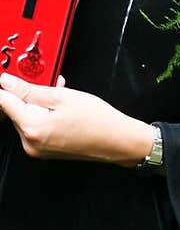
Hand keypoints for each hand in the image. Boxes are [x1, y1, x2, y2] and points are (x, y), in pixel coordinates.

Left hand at [0, 75, 154, 164]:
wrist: (118, 141)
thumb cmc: (97, 121)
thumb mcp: (62, 96)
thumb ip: (29, 89)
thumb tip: (7, 82)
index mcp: (32, 128)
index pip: (4, 102)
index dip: (8, 86)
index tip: (12, 77)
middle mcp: (30, 142)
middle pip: (15, 110)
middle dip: (27, 94)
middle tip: (47, 83)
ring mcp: (37, 149)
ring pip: (26, 118)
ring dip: (38, 103)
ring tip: (59, 94)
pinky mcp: (45, 151)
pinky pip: (37, 127)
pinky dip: (44, 114)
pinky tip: (60, 107)